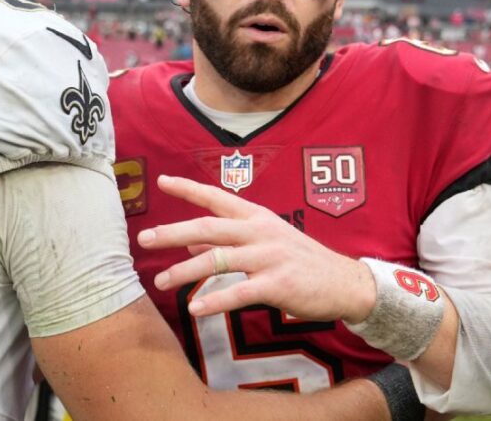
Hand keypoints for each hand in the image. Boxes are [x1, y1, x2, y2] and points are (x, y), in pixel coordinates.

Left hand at [137, 175, 375, 323]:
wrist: (346, 283)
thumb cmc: (301, 262)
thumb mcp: (265, 243)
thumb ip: (228, 242)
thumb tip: (189, 245)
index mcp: (256, 217)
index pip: (217, 197)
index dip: (188, 189)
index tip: (161, 181)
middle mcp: (259, 231)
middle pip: (208, 228)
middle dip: (173, 232)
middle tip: (144, 239)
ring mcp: (268, 256)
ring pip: (217, 260)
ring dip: (185, 272)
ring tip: (160, 282)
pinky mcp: (277, 283)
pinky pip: (239, 292)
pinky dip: (215, 301)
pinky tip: (195, 309)